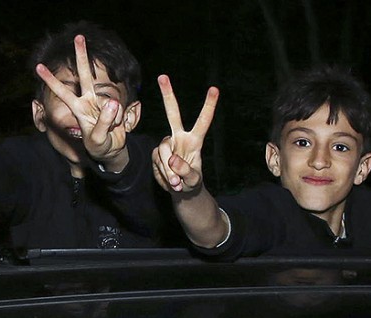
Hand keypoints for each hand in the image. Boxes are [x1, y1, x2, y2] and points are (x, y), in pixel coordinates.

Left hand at [35, 35, 136, 167]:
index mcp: (78, 108)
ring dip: (112, 118)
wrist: (112, 150)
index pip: (63, 92)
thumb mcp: (97, 139)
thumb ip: (104, 122)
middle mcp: (88, 100)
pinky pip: (119, 111)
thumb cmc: (99, 145)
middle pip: (85, 74)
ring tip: (111, 130)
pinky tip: (116, 127)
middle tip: (79, 36)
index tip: (38, 67)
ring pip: (108, 97)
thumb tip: (112, 102)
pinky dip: (119, 121)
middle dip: (82, 55)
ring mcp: (102, 102)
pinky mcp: (115, 106)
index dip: (51, 80)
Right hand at [152, 75, 219, 194]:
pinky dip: (162, 174)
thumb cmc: (191, 182)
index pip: (203, 121)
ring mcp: (166, 144)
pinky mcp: (156, 153)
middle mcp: (179, 137)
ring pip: (162, 151)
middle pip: (173, 113)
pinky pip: (156, 161)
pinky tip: (169, 180)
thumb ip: (185, 171)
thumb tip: (172, 160)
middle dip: (167, 95)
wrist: (180, 189)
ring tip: (176, 183)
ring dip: (168, 171)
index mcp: (194, 141)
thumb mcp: (192, 180)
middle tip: (162, 76)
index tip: (214, 89)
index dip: (209, 106)